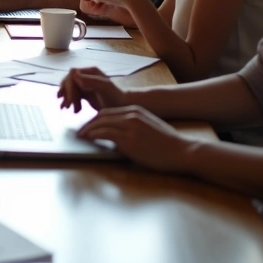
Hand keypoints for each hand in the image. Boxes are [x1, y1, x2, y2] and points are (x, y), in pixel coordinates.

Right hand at [57, 66, 129, 111]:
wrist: (123, 107)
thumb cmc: (115, 97)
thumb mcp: (104, 87)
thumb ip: (90, 80)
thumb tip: (73, 74)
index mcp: (90, 72)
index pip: (72, 75)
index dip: (68, 87)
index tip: (70, 100)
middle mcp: (86, 76)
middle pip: (68, 81)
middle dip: (66, 94)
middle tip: (66, 106)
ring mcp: (85, 85)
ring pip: (69, 89)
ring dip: (66, 98)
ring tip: (66, 109)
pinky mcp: (85, 94)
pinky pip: (73, 96)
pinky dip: (70, 102)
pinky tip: (72, 110)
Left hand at [77, 105, 195, 172]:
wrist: (182, 151)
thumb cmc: (168, 145)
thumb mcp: (149, 128)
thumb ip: (133, 127)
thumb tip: (118, 137)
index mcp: (136, 111)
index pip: (109, 112)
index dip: (96, 120)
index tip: (89, 126)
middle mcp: (131, 114)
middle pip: (102, 116)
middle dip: (88, 124)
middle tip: (80, 131)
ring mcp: (130, 126)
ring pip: (100, 123)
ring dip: (87, 130)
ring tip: (80, 136)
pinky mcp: (129, 138)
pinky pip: (104, 133)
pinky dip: (93, 135)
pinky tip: (87, 139)